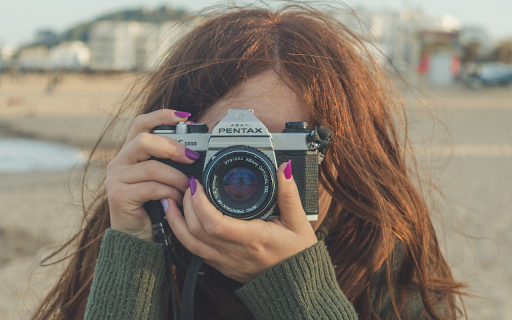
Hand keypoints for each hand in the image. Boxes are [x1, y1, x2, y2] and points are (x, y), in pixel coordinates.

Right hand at [105, 109, 198, 240]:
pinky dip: (170, 192)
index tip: (185, 117)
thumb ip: (171, 164)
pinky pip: (151, 188)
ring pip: (151, 167)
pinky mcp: (118, 196)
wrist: (138, 240)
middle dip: (173, 146)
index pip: (141, 124)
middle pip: (144, 140)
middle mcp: (118, 162)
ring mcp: (115, 179)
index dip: (162, 116)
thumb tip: (196, 152)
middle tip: (193, 157)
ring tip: (188, 187)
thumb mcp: (163, 180)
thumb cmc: (154, 208)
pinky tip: (177, 200)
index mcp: (130, 154)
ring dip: (176, 177)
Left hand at [165, 161, 318, 283]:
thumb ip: (289, 193)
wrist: (296, 284)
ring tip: (171, 201)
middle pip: (196, 231)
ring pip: (189, 244)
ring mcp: (225, 262)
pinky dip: (182, 234)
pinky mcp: (221, 266)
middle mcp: (234, 252)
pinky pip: (194, 251)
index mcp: (252, 238)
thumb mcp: (299, 221)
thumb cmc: (297, 254)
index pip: (215, 223)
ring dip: (176, 221)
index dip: (199, 203)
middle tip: (188, 185)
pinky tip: (180, 221)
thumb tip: (283, 169)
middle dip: (186, 205)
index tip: (197, 184)